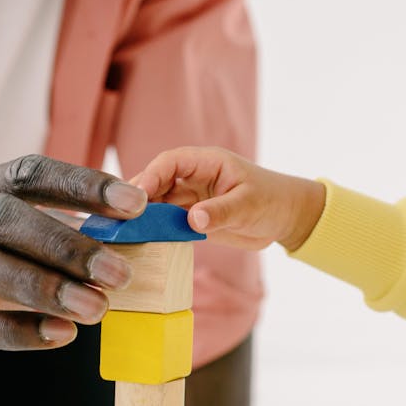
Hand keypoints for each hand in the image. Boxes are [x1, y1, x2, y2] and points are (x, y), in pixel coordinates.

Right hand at [0, 155, 145, 371]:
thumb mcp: (20, 238)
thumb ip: (69, 230)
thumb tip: (138, 230)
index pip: (30, 172)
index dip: (83, 185)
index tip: (136, 205)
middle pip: (2, 215)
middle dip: (66, 244)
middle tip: (119, 274)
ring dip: (43, 287)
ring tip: (96, 308)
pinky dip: (16, 331)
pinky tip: (61, 335)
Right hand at [132, 146, 324, 251]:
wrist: (285, 218)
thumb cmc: (271, 200)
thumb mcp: (248, 205)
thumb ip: (221, 212)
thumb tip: (192, 220)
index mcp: (206, 163)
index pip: (170, 163)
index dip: (151, 176)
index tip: (137, 196)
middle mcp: (192, 178)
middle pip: (156, 183)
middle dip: (138, 199)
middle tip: (120, 219)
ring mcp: (189, 199)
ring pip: (157, 205)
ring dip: (142, 218)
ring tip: (125, 234)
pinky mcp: (190, 219)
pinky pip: (166, 223)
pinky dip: (154, 232)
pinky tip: (141, 243)